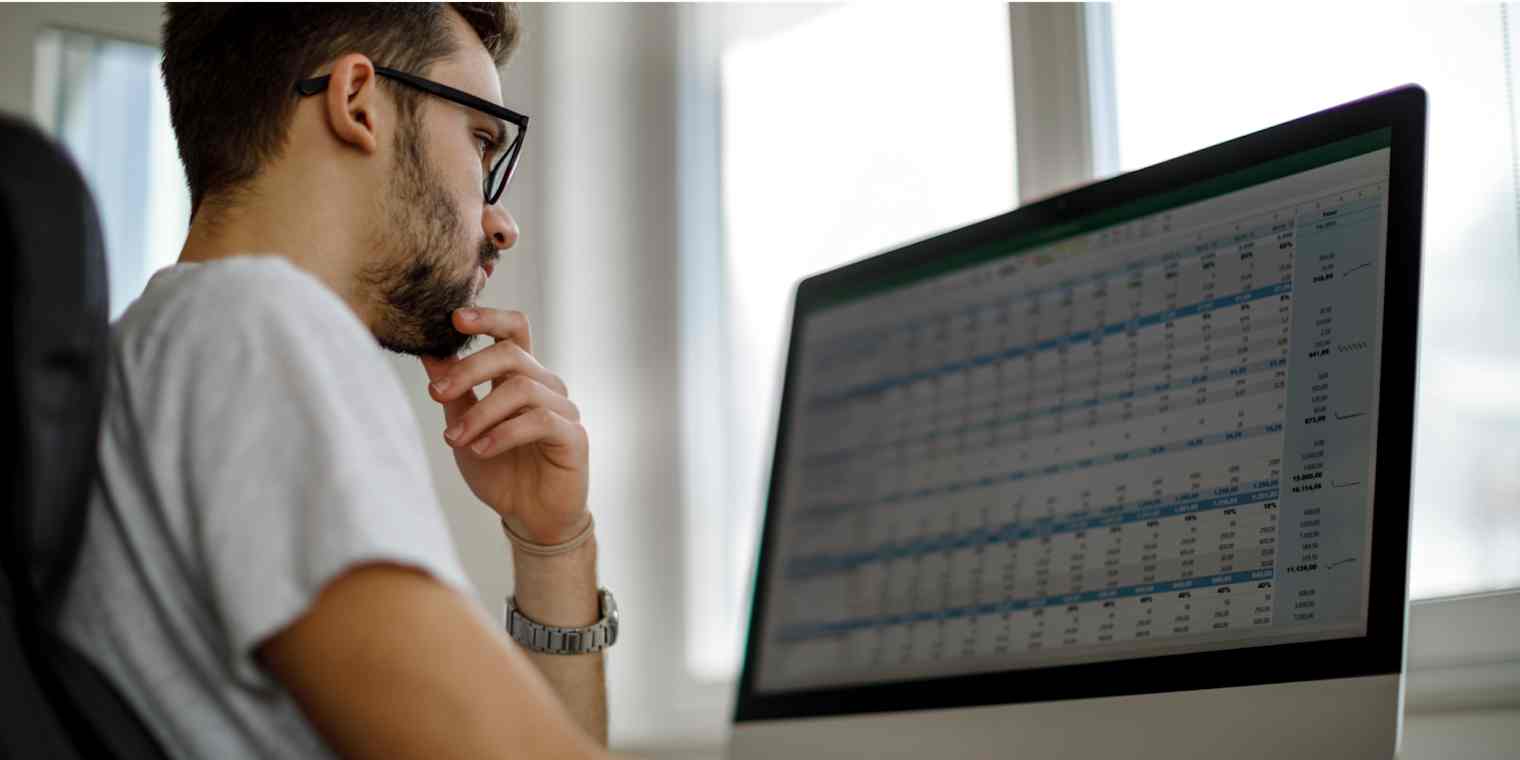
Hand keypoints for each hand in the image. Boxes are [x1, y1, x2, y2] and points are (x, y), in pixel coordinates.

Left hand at [420, 308, 589, 544]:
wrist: (528, 518)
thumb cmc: (500, 471)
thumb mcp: (465, 427)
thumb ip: (454, 392)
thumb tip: (429, 352)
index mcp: (521, 377)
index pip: (514, 330)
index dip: (489, 317)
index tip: (455, 319)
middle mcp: (546, 386)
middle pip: (512, 354)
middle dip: (469, 370)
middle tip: (436, 393)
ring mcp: (563, 409)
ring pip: (521, 389)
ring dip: (481, 413)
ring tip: (454, 438)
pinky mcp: (574, 436)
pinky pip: (539, 421)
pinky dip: (503, 433)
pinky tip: (482, 449)